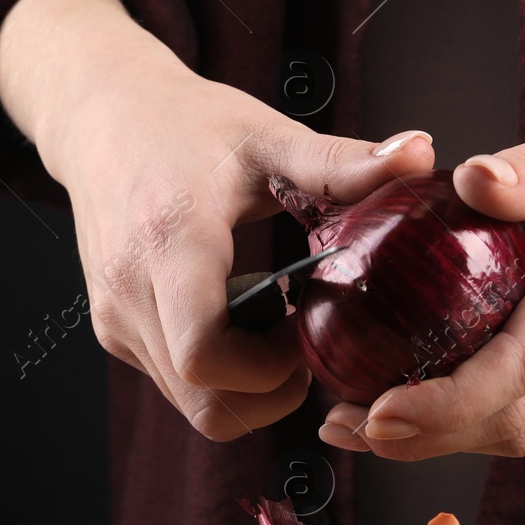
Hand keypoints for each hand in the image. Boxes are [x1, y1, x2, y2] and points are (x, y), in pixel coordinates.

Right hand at [0, 0, 435, 439]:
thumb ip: (340, 160)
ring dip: (248, 387)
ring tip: (277, 323)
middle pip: (208, 404)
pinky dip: (221, 373)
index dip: (270, 367)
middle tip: (307, 338)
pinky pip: (176, 385)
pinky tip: (244, 316)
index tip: (306, 322)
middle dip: (272, 392)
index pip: (206, 356)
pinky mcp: (114, 331)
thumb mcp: (266, 136)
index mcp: (169, 245)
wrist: (102, 117)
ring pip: (193, 406)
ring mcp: (116, 320)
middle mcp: (130, 294)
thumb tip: (421, 154)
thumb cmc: (184, 122)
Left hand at [319, 46, 524, 458]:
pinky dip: (488, 428)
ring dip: (450, 442)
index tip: (378, 413)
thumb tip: (466, 181)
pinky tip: (433, 415)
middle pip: (520, 416)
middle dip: (426, 436)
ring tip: (369, 430)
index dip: (446, 402)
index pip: (524, 362)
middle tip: (345, 427)